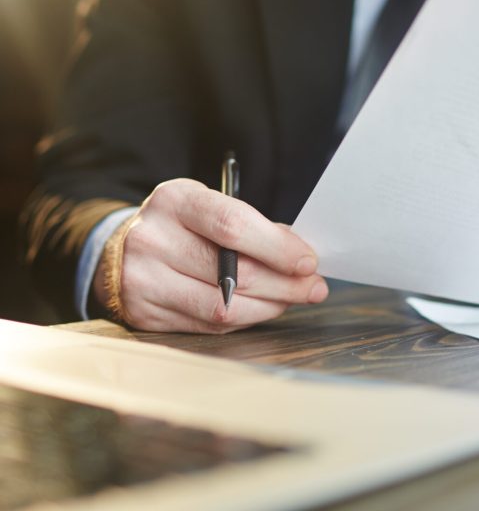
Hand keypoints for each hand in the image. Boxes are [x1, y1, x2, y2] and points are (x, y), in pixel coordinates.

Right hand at [92, 178, 327, 332]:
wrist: (119, 248)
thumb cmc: (182, 223)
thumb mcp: (210, 205)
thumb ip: (252, 227)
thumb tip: (301, 255)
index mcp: (175, 200)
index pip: (232, 225)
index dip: (276, 247)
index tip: (308, 261)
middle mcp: (153, 239)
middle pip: (232, 271)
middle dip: (284, 283)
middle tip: (313, 287)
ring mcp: (144, 280)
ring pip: (222, 306)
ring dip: (269, 306)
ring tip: (292, 299)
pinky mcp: (145, 315)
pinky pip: (208, 325)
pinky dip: (244, 318)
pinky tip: (261, 308)